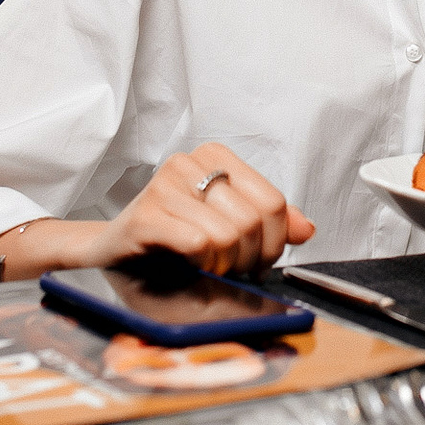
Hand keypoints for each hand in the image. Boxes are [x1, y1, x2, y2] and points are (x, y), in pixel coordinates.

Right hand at [78, 143, 315, 275]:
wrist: (117, 254)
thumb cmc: (175, 241)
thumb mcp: (231, 227)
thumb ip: (270, 224)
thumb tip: (306, 228)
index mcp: (215, 157)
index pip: (273, 202)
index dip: (273, 242)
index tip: (254, 258)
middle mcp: (188, 162)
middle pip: (253, 220)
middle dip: (248, 258)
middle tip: (228, 267)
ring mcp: (163, 185)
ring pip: (228, 234)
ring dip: (223, 264)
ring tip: (206, 264)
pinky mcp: (145, 216)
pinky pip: (199, 242)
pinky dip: (200, 262)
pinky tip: (187, 262)